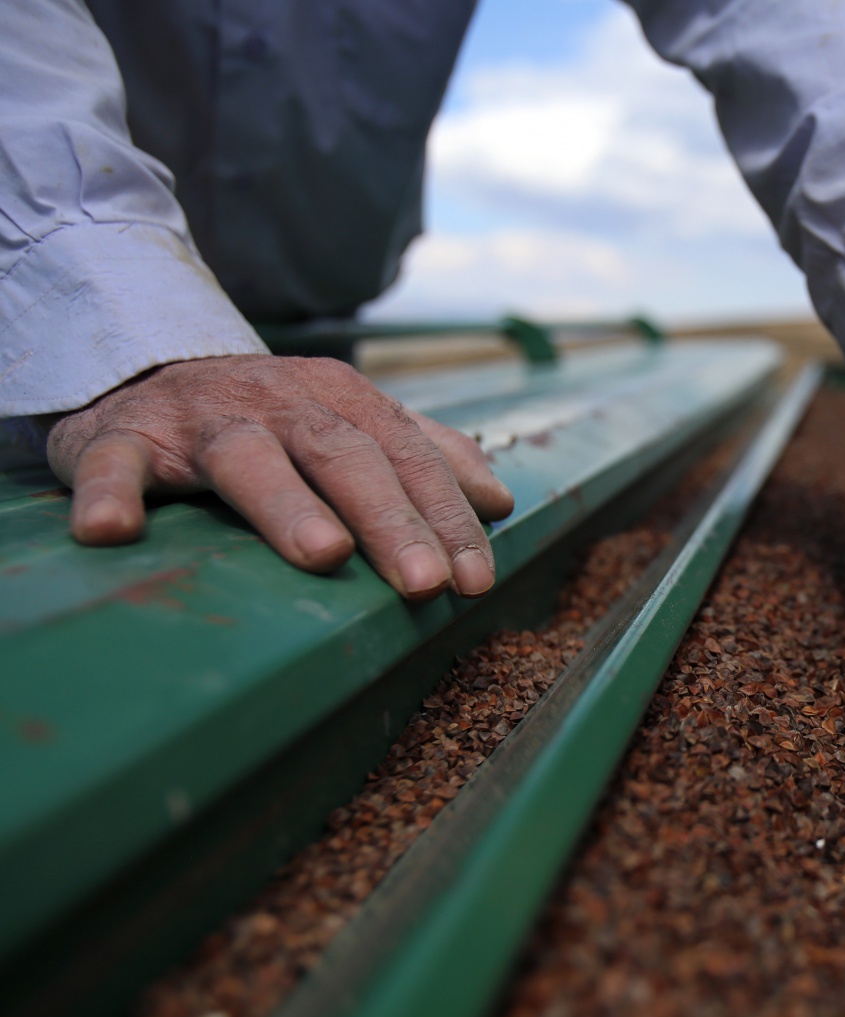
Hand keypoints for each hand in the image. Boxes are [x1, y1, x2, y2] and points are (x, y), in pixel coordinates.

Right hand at [47, 354, 514, 599]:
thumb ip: (421, 455)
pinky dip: (108, 493)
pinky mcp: (119, 437)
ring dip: (286, 505)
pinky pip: (111, 463)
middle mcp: (278, 403)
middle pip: (344, 458)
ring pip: (246, 459)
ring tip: (322, 553)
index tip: (476, 580)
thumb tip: (500, 498)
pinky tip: (112, 532)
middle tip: (425, 582)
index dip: (446, 517)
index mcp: (340, 400)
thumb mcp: (347, 422)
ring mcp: (199, 418)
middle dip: (391, 520)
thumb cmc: (268, 417)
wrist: (146, 370)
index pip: (408, 459)